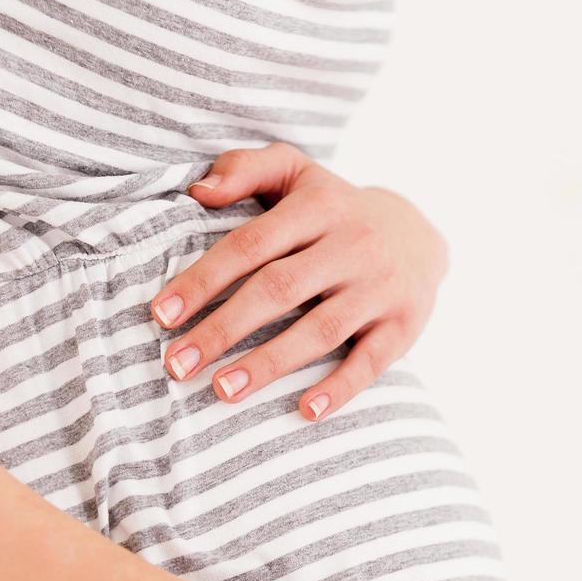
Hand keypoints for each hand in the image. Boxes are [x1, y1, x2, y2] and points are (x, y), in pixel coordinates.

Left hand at [149, 143, 448, 421]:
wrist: (419, 236)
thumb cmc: (334, 210)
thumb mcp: (296, 173)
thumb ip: (246, 169)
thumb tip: (197, 192)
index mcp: (319, 206)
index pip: (252, 243)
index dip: (204, 279)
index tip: (162, 315)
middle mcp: (354, 245)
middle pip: (280, 289)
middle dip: (224, 329)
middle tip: (176, 365)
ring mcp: (381, 288)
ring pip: (320, 330)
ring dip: (269, 364)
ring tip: (222, 391)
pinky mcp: (403, 325)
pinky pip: (370, 362)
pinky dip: (339, 388)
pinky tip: (304, 411)